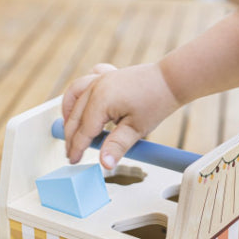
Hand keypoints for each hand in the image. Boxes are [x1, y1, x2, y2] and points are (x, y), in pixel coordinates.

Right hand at [62, 62, 180, 166]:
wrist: (170, 80)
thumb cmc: (157, 101)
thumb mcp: (136, 129)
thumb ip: (117, 146)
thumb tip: (105, 164)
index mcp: (101, 100)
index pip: (84, 130)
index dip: (77, 148)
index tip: (74, 160)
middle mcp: (96, 86)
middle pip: (75, 115)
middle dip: (70, 136)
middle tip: (71, 152)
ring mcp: (100, 78)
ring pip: (74, 95)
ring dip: (69, 113)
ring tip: (69, 130)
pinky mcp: (107, 74)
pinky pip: (85, 81)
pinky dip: (79, 93)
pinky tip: (82, 103)